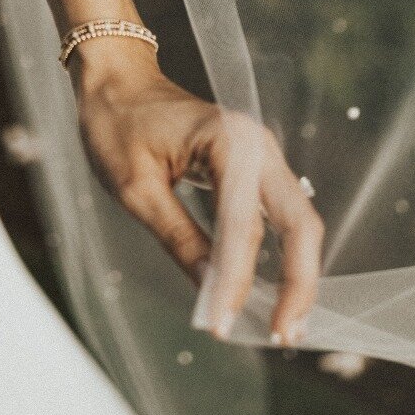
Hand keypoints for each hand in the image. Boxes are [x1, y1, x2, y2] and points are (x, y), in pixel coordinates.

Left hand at [70, 35, 322, 345]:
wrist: (115, 78)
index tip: (220, 325)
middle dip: (299, 283)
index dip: (236, 282)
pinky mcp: (252, 167)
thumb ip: (178, 238)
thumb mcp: (135, 186)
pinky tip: (269, 290)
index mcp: (228, 142)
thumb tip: (211, 292)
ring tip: (280, 325)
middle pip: (299, 222)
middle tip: (283, 336)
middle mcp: (256, 146)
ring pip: (297, 221)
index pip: (242, 226)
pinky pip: (278, 216)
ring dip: (296, 273)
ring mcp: (259, 155)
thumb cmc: (117, 122)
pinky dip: (280, 255)